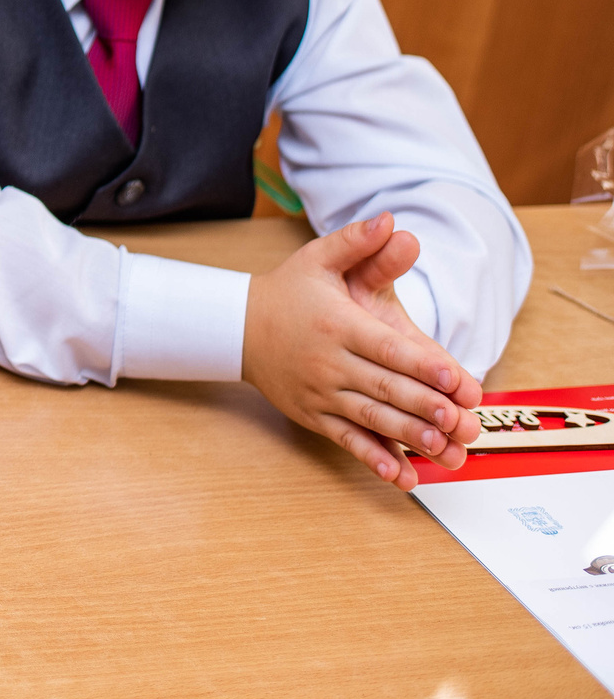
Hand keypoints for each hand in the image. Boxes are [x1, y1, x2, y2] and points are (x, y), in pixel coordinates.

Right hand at [243, 213, 484, 489]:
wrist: (236, 327)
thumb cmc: (288, 292)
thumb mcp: (318, 259)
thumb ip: (357, 243)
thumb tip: (391, 221)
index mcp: (337, 325)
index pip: (385, 348)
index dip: (422, 365)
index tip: (457, 379)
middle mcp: (329, 362)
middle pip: (384, 388)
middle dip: (425, 406)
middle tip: (461, 421)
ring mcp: (321, 393)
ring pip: (370, 418)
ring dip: (408, 437)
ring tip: (444, 449)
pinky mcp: (315, 416)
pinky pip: (348, 441)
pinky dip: (375, 460)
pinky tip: (403, 477)